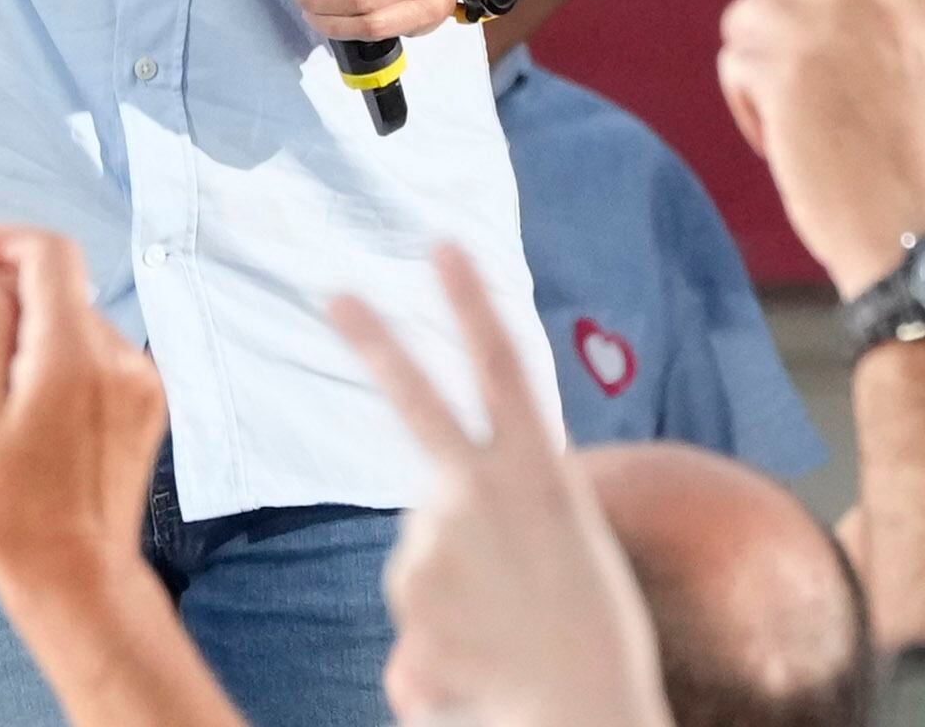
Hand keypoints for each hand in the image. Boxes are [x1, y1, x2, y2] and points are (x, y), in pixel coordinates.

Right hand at [0, 229, 165, 617]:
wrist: (76, 577)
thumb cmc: (12, 506)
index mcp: (73, 355)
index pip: (49, 253)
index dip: (2, 243)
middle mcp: (118, 357)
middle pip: (57, 288)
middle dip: (3, 302)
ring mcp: (140, 381)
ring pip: (72, 322)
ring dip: (26, 337)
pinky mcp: (147, 404)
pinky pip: (93, 355)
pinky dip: (56, 363)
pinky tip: (29, 412)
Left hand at [330, 244, 668, 726]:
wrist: (586, 714)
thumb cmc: (590, 637)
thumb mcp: (568, 550)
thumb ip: (505, 518)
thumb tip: (433, 533)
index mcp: (542, 474)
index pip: (505, 371)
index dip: (473, 305)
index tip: (443, 245)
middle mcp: (481, 490)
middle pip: (418, 400)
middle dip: (375, 342)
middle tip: (334, 291)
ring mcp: (437, 535)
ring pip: (419, 551)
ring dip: (451, 593)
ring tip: (504, 633)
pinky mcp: (406, 587)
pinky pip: (410, 609)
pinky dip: (437, 638)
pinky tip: (480, 659)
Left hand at [698, 0, 924, 298]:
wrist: (916, 240)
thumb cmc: (905, 184)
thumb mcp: (906, 90)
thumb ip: (862, 39)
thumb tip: (774, 25)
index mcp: (919, 13)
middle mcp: (879, 2)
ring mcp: (830, 20)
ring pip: (749, 20)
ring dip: (761, 79)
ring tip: (813, 133)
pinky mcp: (782, 49)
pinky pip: (737, 64)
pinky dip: (753, 107)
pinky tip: (797, 143)